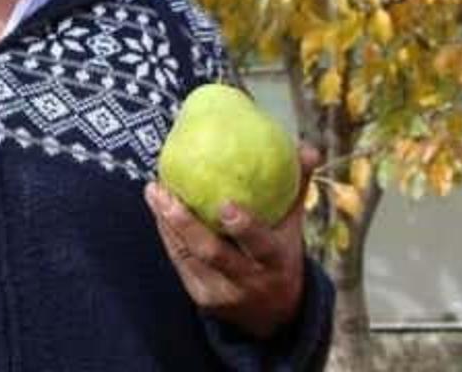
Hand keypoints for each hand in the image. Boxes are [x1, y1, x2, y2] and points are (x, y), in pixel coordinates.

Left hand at [144, 145, 320, 338]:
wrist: (273, 314)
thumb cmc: (281, 253)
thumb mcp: (294, 226)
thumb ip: (298, 187)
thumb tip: (308, 148)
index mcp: (275, 262)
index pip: (260, 244)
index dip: (244, 226)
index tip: (225, 203)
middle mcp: (248, 281)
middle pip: (213, 252)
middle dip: (186, 223)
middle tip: (165, 191)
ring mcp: (222, 293)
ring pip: (188, 256)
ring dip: (167, 222)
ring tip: (153, 191)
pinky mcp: (202, 298)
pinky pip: (180, 261)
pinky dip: (168, 234)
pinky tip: (157, 209)